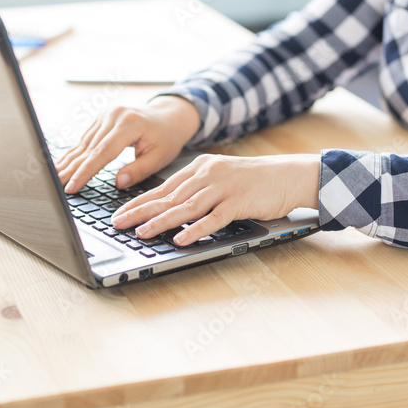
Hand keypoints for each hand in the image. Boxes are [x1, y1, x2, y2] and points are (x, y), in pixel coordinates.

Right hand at [55, 95, 200, 193]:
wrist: (169, 116)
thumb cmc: (166, 138)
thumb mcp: (160, 157)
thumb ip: (138, 170)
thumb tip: (118, 183)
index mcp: (129, 124)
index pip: (102, 152)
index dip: (85, 171)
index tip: (71, 187)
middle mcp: (114, 116)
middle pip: (88, 147)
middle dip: (70, 169)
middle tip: (55, 186)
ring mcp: (105, 114)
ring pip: (83, 143)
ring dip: (68, 161)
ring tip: (53, 178)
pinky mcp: (101, 118)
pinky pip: (85, 138)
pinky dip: (73, 153)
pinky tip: (62, 164)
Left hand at [111, 153, 320, 245]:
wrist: (288, 175)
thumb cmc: (254, 181)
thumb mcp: (220, 177)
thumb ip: (197, 189)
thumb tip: (169, 208)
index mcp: (200, 167)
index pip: (163, 188)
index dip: (139, 202)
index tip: (120, 214)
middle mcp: (208, 174)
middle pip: (169, 197)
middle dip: (141, 212)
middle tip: (118, 224)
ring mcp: (223, 187)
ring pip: (186, 207)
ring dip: (161, 222)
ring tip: (142, 234)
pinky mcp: (239, 202)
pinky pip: (213, 218)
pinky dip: (195, 230)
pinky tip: (180, 239)